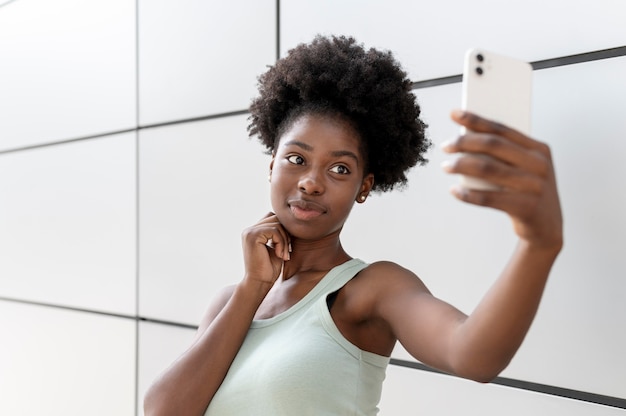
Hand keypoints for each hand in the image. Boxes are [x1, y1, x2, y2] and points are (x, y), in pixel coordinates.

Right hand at [241, 213, 291, 284]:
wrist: (259, 282)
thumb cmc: (269, 268)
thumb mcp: (276, 247)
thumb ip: (278, 233)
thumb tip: (290, 222)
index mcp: (253, 231)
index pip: (273, 218)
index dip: (284, 230)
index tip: (287, 247)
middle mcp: (249, 229)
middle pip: (276, 218)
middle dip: (286, 234)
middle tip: (287, 251)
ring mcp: (249, 232)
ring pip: (277, 224)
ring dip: (285, 240)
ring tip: (284, 255)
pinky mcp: (252, 236)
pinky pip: (274, 231)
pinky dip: (281, 243)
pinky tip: (279, 255)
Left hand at [442, 110, 562, 248]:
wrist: (547, 228)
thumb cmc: (528, 193)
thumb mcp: (525, 169)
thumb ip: (504, 154)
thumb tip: (466, 136)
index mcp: (539, 149)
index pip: (502, 129)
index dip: (476, 120)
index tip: (455, 114)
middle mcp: (540, 165)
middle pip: (493, 146)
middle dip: (465, 143)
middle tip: (446, 146)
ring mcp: (535, 186)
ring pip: (489, 170)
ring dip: (462, 166)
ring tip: (446, 166)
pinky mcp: (527, 207)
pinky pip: (489, 198)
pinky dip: (468, 194)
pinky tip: (455, 190)